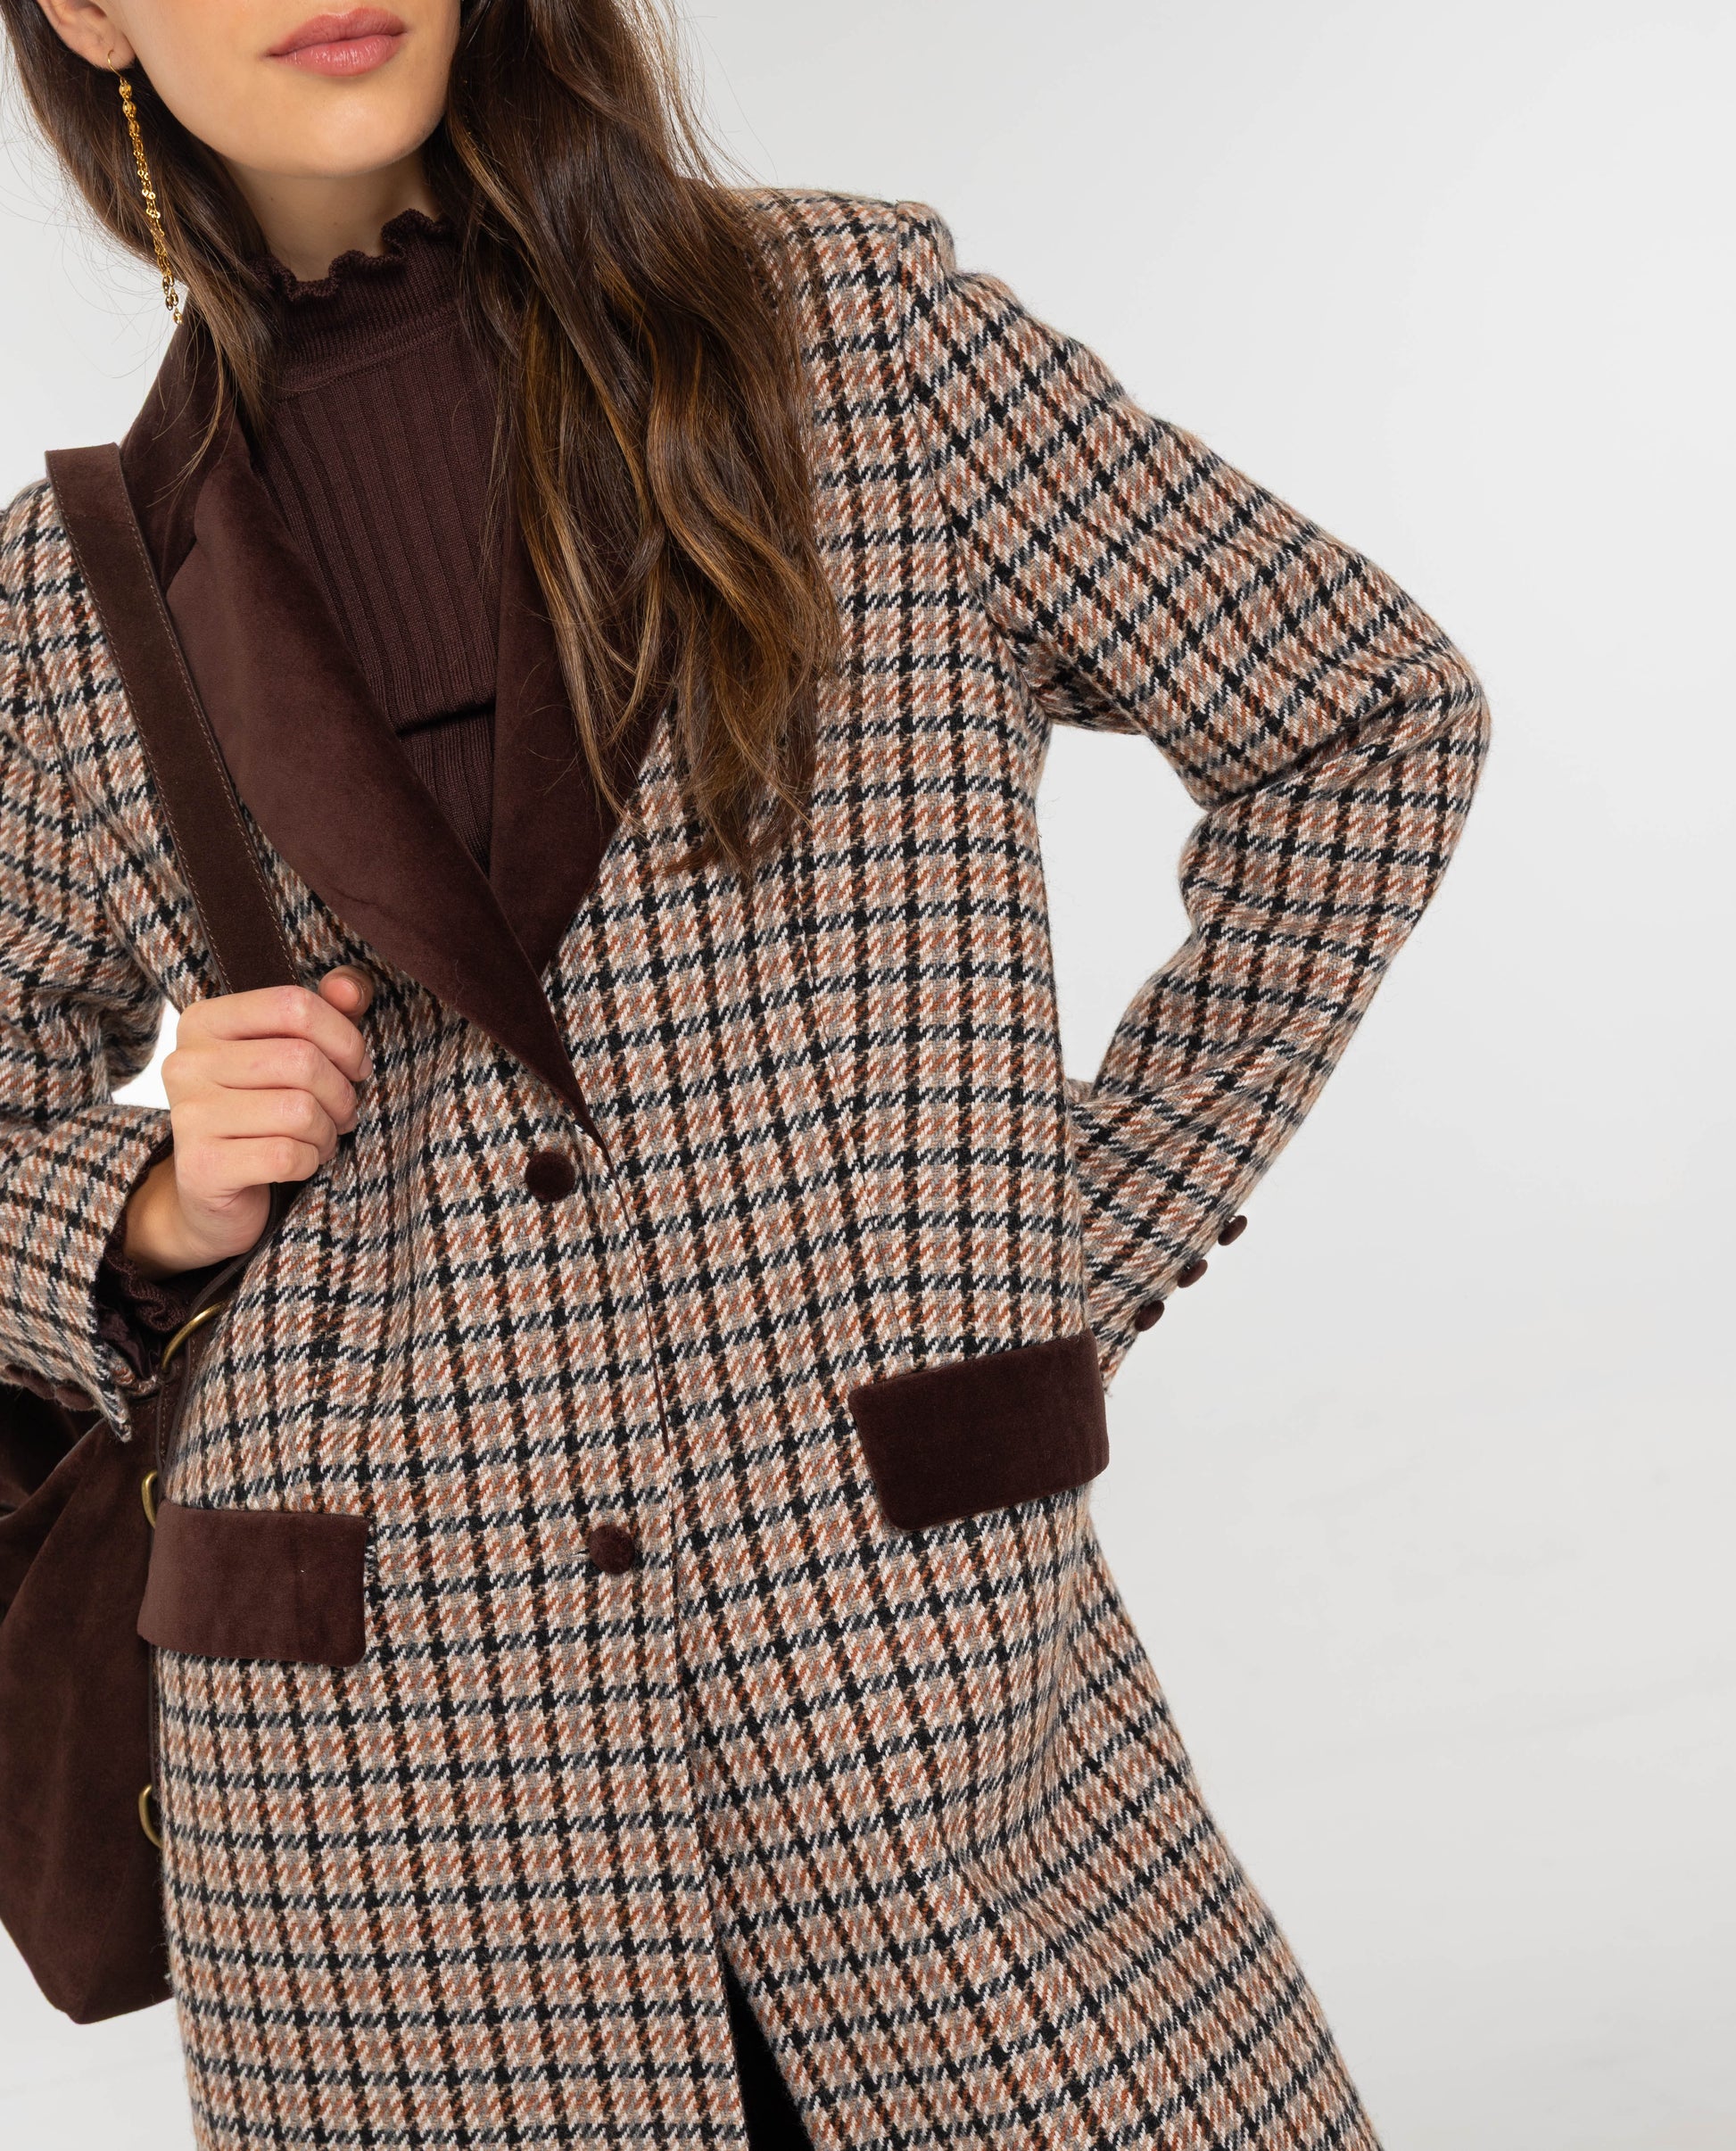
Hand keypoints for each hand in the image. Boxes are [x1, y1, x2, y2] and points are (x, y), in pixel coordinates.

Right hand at [121, 965, 375, 1278]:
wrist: (213, 1198)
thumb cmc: (263, 1114)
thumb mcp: (294, 1055)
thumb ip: (325, 1013)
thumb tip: (350, 986)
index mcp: (204, 1022)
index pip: (292, 1005)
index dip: (343, 1037)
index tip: (355, 1065)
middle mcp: (186, 1062)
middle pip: (301, 1059)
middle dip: (341, 1092)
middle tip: (343, 1112)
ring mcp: (188, 1115)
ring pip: (299, 1109)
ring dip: (327, 1131)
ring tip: (319, 1138)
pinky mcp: (202, 1166)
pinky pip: (288, 1154)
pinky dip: (310, 1162)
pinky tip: (301, 1162)